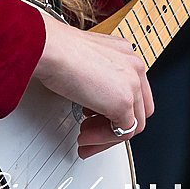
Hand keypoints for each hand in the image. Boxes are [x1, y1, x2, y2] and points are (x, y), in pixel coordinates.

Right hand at [33, 12, 153, 158]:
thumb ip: (97, 76)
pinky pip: (122, 132)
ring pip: (133, 123)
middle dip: (114, 124)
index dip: (115, 107)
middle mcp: (133, 65)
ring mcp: (132, 83)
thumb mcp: (85, 60)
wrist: (51, 48)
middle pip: (138, 108)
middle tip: (92, 130)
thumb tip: (93, 96)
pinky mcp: (124, 101)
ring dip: (107, 136)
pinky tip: (85, 137)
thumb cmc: (57, 49)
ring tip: (85, 137)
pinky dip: (103, 140)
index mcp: (124, 52)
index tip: (96, 116)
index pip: (132, 89)